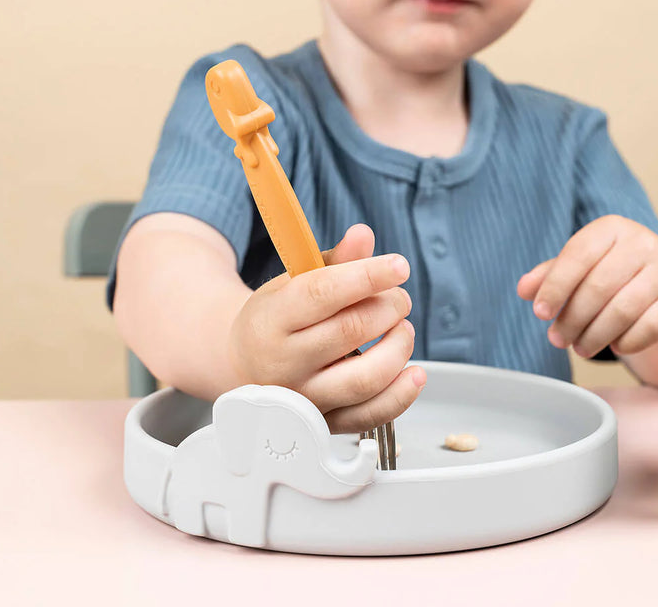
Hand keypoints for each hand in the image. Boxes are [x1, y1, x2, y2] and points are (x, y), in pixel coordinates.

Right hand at [228, 224, 425, 432]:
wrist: (244, 366)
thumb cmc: (276, 320)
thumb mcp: (293, 282)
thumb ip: (334, 260)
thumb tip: (363, 235)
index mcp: (273, 318)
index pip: (323, 293)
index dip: (367, 276)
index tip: (399, 266)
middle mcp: (285, 362)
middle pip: (350, 331)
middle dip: (389, 307)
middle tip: (399, 298)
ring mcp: (304, 398)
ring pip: (365, 378)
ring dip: (398, 347)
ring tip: (402, 329)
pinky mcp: (324, 423)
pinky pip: (370, 416)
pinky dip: (401, 395)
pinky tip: (413, 372)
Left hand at [517, 215, 657, 358]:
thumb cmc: (610, 272)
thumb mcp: (577, 267)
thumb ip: (548, 275)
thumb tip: (524, 289)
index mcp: (611, 228)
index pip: (577, 255)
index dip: (555, 286)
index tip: (539, 313)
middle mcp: (643, 243)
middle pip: (599, 287)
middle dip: (572, 319)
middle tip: (557, 339)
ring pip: (623, 310)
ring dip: (595, 335)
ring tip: (579, 347)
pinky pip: (650, 327)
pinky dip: (626, 341)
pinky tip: (614, 345)